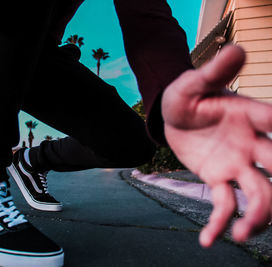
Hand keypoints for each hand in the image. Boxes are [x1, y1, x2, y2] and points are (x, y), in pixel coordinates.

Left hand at [162, 45, 271, 246]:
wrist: (170, 115)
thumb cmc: (186, 95)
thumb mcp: (194, 82)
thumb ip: (214, 71)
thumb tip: (238, 47)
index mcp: (251, 116)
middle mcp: (252, 143)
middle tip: (268, 208)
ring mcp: (237, 164)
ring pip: (260, 193)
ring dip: (258, 216)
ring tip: (240, 235)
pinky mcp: (218, 178)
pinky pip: (225, 203)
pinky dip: (220, 222)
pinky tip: (209, 239)